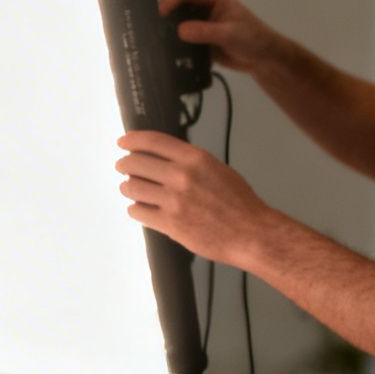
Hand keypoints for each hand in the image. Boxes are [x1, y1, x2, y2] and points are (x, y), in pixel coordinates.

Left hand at [115, 130, 275, 269]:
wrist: (251, 233)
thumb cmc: (239, 203)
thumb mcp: (217, 169)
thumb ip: (189, 162)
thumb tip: (162, 157)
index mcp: (195, 159)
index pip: (153, 141)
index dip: (132, 140)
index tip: (123, 142)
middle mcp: (182, 176)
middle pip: (136, 163)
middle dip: (125, 164)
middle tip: (123, 167)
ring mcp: (173, 200)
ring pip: (132, 187)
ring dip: (127, 187)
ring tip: (130, 188)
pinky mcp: (169, 223)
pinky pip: (138, 211)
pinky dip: (135, 209)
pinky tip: (140, 208)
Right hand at [159, 0, 294, 78]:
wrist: (261, 57)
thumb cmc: (252, 39)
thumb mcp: (230, 34)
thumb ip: (205, 32)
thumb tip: (179, 30)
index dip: (168, 2)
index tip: (159, 19)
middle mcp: (201, 3)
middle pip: (173, 3)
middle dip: (163, 16)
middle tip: (154, 33)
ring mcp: (197, 19)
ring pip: (172, 20)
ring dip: (166, 29)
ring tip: (157, 43)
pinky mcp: (195, 34)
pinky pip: (177, 35)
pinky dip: (171, 41)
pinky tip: (167, 51)